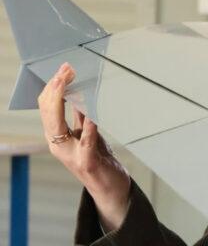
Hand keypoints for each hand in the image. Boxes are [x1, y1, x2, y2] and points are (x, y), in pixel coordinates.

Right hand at [37, 63, 130, 231]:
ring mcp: (70, 154)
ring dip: (66, 100)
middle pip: (49, 113)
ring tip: (70, 82)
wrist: (110, 188)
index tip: (63, 69)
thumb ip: (81, 117)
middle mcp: (58, 144)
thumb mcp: (88, 133)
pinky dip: (88, 126)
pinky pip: (85, 141)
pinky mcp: (86, 162)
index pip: (47, 107)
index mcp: (57, 136)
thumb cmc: (99, 158)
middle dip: (56, 89)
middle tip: (65, 69)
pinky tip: (92, 114)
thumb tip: (78, 93)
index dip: (53, 87)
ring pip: (57, 125)